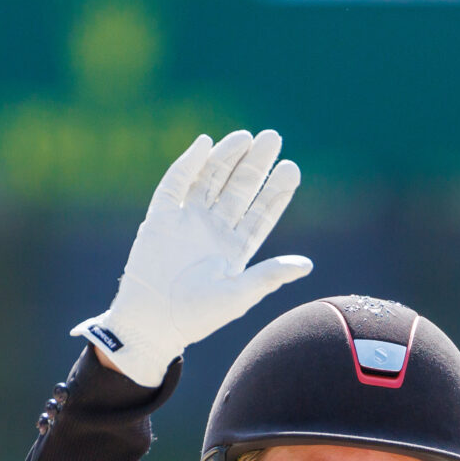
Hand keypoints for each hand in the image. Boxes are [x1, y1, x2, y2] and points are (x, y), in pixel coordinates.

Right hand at [72, 129, 313, 386]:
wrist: (151, 323)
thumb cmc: (197, 316)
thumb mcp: (238, 296)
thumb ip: (269, 276)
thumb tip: (307, 265)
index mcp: (235, 249)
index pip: (261, 213)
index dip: (276, 191)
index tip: (292, 168)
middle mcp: (213, 230)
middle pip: (239, 189)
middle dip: (255, 165)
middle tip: (273, 138)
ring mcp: (187, 221)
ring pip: (211, 180)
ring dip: (227, 158)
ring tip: (245, 137)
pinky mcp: (161, 217)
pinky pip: (175, 184)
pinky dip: (188, 163)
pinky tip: (205, 144)